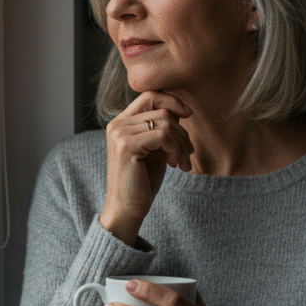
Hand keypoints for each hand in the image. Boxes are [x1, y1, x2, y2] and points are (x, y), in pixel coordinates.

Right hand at [99, 91, 193, 244]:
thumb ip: (162, 128)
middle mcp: (117, 124)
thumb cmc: (142, 181)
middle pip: (162, 110)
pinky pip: (163, 135)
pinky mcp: (127, 146)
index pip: (150, 96)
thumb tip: (181, 111)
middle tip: (186, 154)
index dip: (172, 101)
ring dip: (181, 144)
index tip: (188, 116)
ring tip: (181, 163)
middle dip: (182, 132)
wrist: (127, 209)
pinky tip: (175, 165)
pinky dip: (176, 149)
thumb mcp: (155, 149)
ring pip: (166, 123)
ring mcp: (120, 134)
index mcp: (121, 123)